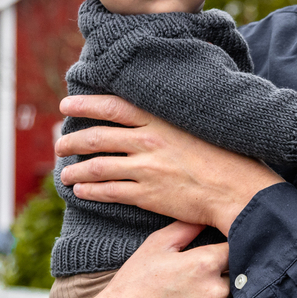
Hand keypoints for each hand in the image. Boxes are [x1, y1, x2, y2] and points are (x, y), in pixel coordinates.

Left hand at [57, 94, 283, 234]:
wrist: (237, 189)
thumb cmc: (226, 155)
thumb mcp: (199, 123)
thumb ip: (174, 115)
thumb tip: (162, 102)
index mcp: (160, 120)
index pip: (112, 106)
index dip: (85, 105)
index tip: (66, 106)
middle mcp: (148, 141)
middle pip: (97, 137)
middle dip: (71, 140)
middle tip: (60, 144)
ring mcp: (145, 169)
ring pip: (97, 167)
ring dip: (75, 171)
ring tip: (65, 174)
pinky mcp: (147, 195)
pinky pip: (108, 192)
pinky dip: (89, 191)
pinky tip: (80, 191)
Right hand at [64, 221, 234, 297]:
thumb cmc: (132, 287)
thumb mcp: (154, 247)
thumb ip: (185, 228)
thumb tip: (207, 217)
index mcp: (204, 264)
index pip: (236, 250)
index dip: (227, 252)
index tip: (219, 256)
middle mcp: (215, 292)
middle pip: (237, 279)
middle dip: (223, 278)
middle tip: (199, 284)